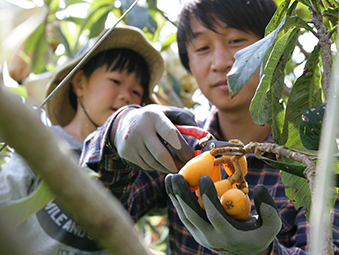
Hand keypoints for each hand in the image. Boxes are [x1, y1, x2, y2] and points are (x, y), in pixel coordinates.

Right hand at [111, 104, 196, 172]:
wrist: (124, 123)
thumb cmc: (156, 119)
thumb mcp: (169, 113)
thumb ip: (186, 120)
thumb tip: (203, 134)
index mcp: (154, 117)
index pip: (172, 136)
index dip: (184, 150)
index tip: (193, 157)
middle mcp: (140, 129)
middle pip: (162, 155)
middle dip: (177, 164)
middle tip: (186, 168)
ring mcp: (131, 142)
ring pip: (154, 163)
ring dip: (168, 168)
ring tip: (175, 165)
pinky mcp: (126, 154)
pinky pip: (146, 167)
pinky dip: (156, 167)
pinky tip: (160, 162)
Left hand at [165, 174, 280, 254]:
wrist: (243, 253)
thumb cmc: (257, 235)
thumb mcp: (271, 226)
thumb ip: (269, 209)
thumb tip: (258, 188)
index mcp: (228, 235)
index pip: (214, 215)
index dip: (208, 196)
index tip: (204, 177)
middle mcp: (210, 237)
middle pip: (192, 215)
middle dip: (183, 195)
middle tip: (177, 175)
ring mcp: (200, 235)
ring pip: (184, 215)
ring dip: (175, 197)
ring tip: (170, 178)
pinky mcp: (195, 232)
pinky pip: (183, 215)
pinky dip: (177, 201)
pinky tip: (172, 186)